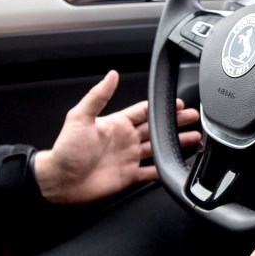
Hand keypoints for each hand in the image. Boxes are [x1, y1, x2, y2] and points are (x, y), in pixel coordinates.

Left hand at [33, 70, 199, 204]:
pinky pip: (152, 172)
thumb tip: (111, 75)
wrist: (59, 181)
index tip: (178, 103)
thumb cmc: (65, 150)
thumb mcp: (79, 117)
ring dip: (176, 144)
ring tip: (195, 138)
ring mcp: (128, 158)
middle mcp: (125, 140)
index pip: (144, 111)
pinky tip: (178, 167)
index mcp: (116, 124)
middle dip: (176, 123)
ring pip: (159, 148)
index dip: (161, 106)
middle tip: (195, 118)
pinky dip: (166, 170)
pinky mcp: (129, 177)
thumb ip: (98, 96)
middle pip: (156, 128)